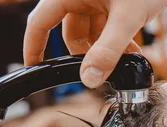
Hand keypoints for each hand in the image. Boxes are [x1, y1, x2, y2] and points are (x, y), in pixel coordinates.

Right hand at [23, 0, 166, 87]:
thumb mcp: (128, 16)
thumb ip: (109, 50)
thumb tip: (89, 79)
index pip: (40, 22)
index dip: (34, 47)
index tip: (33, 69)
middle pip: (70, 33)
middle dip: (86, 55)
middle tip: (103, 73)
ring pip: (91, 32)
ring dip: (106, 51)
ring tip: (126, 62)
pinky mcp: (112, 1)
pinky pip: (106, 27)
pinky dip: (116, 41)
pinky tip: (132, 53)